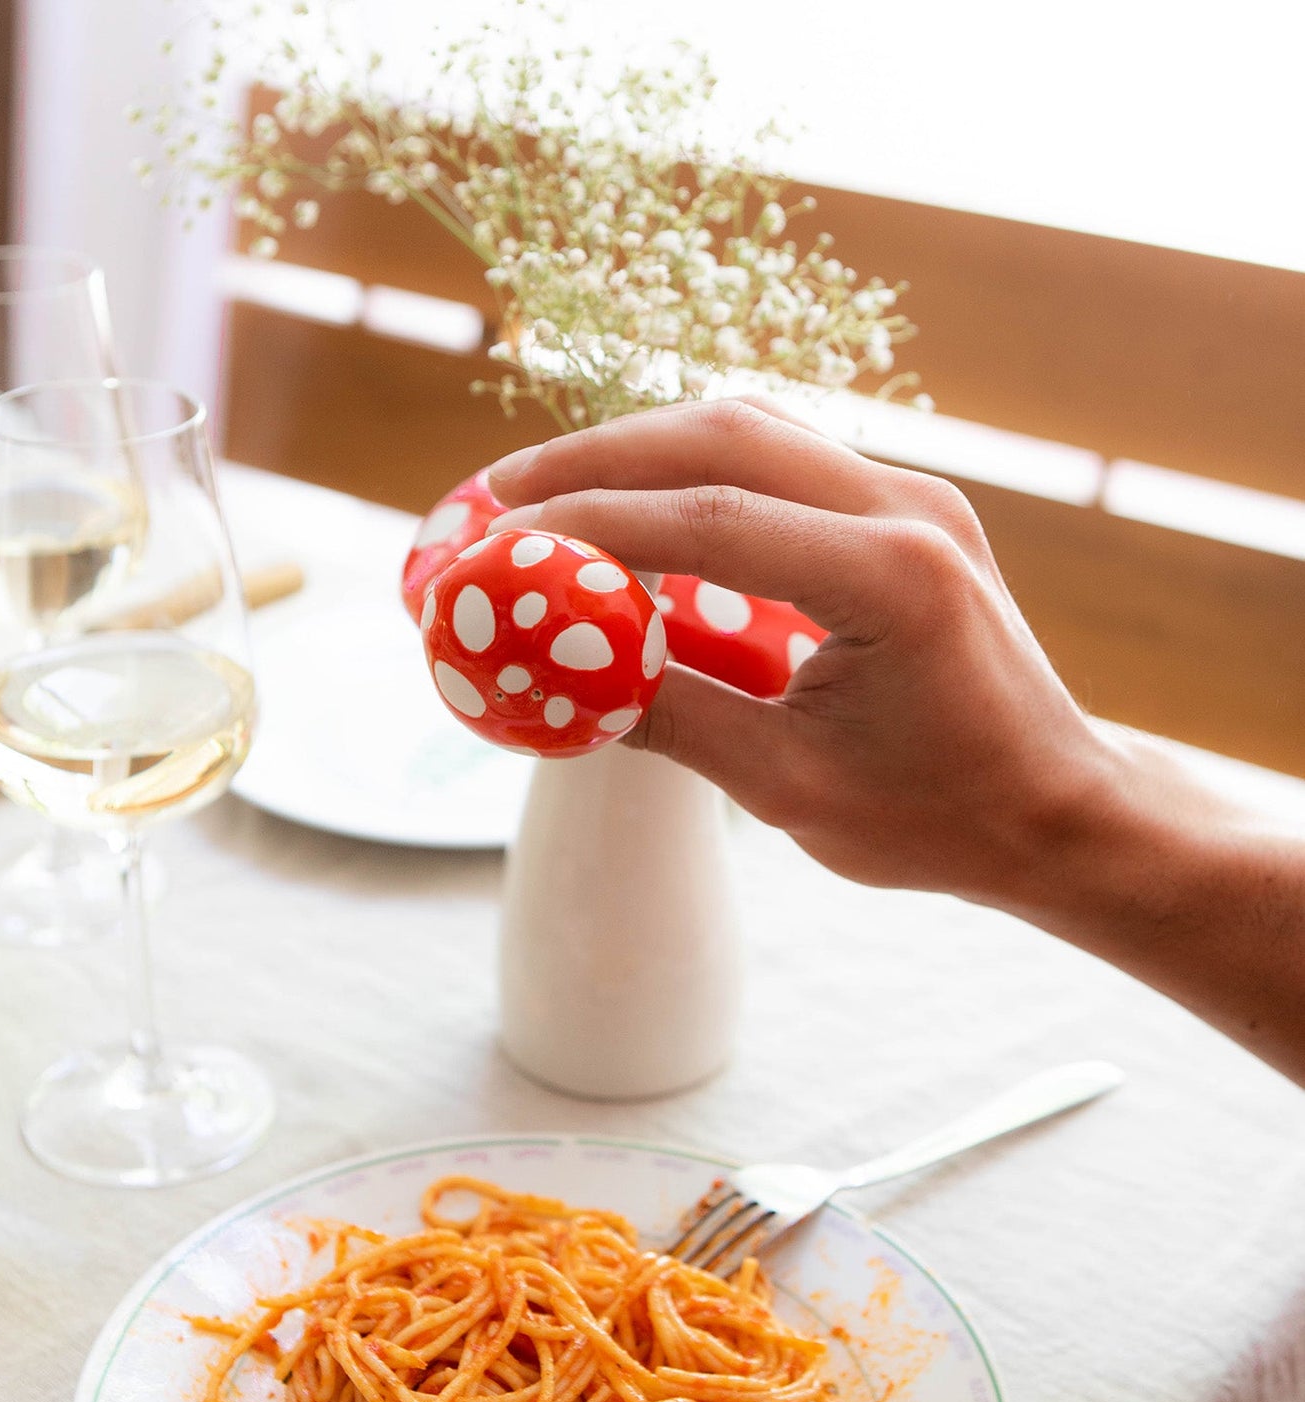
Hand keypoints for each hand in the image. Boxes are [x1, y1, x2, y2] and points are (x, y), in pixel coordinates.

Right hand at [489, 397, 1304, 1082]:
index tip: (498, 544)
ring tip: (543, 496)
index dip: (590, 524)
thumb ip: (668, 716)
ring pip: (750, 432)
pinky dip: (690, 477)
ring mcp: (913, 498)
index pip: (711, 519)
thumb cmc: (938, 819)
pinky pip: (780, 464)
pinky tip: (629, 511)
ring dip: (639, 453)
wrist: (1056, 810)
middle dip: (597, 457)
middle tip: (496, 496)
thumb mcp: (788, 788)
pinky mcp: (903, 511)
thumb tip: (553, 674)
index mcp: (894, 578)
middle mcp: (910, 509)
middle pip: (724, 435)